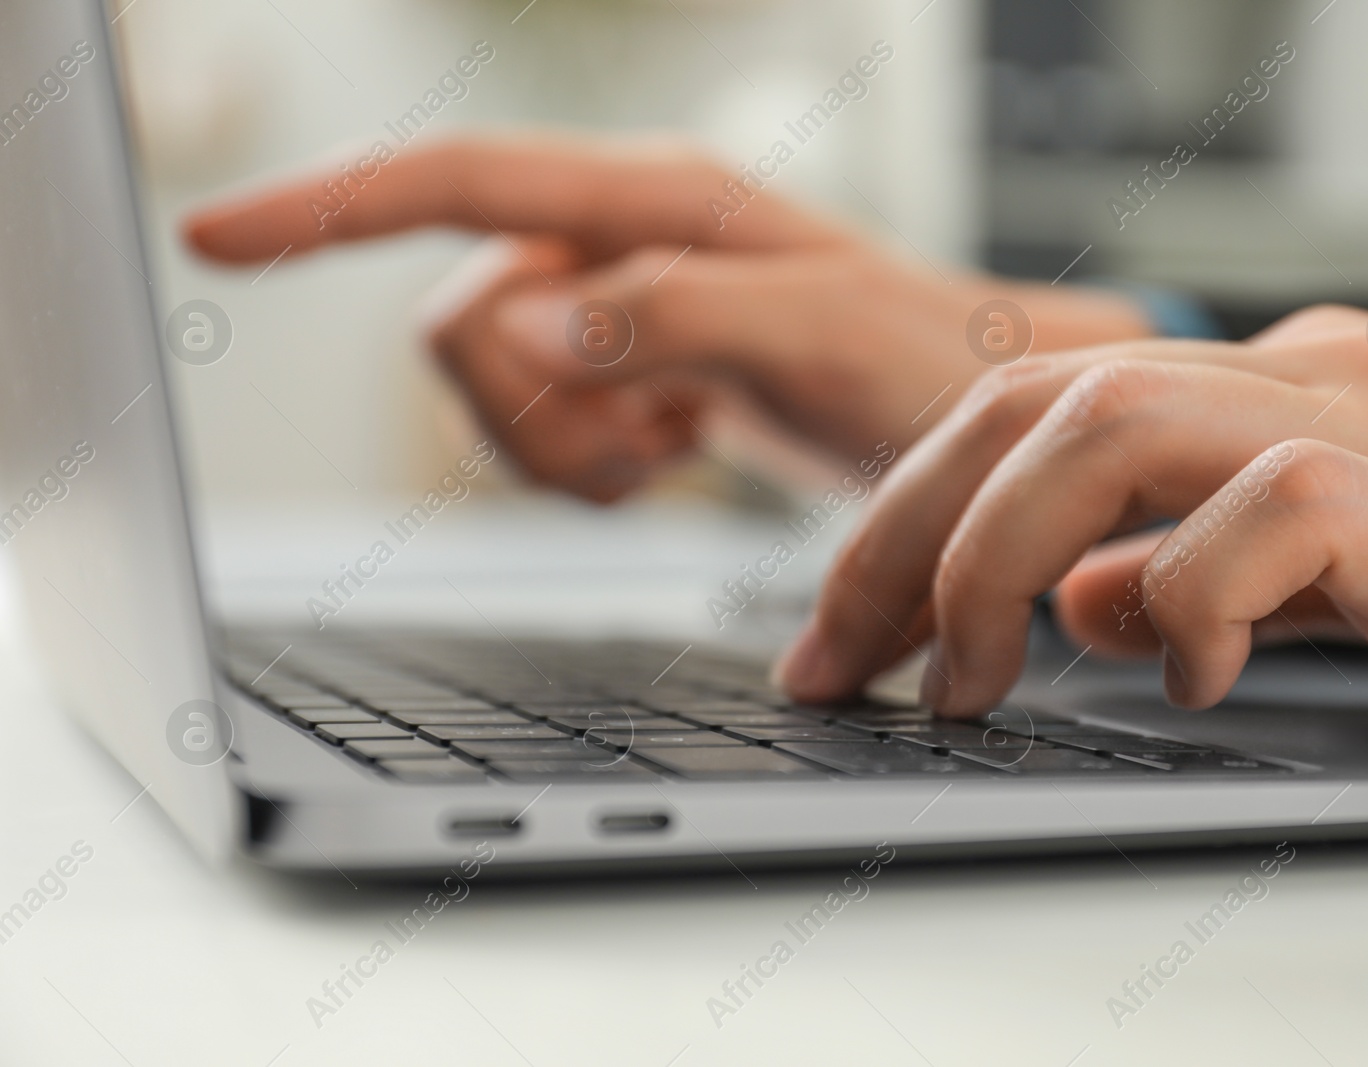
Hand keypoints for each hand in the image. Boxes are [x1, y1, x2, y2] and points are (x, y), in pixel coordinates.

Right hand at [183, 134, 1151, 501]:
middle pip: (457, 324)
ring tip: (663, 453)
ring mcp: (609, 312)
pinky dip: (584, 474)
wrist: (962, 419)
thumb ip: (666, 317)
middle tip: (639, 443)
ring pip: (487, 394)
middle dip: (524, 414)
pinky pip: (533, 438)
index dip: (326, 208)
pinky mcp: (616, 373)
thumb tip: (522, 322)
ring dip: (558, 453)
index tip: (216, 235)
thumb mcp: (812, 335)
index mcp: (649, 200)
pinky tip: (663, 460)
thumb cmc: (917, 362)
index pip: (455, 183)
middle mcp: (612, 240)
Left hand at [777, 305, 1367, 718]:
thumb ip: (1206, 573)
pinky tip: (1192, 678)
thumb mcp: (1333, 567)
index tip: (841, 633)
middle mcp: (1288, 380)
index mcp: (1255, 389)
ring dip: (996, 557)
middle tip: (838, 665)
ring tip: (962, 683)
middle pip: (1027, 402)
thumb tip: (1081, 604)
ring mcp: (1361, 422)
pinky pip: (1271, 513)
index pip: (1026, 416)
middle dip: (898, 534)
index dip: (906, 518)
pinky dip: (1199, 598)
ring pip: (1111, 423)